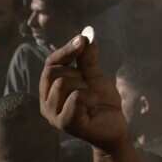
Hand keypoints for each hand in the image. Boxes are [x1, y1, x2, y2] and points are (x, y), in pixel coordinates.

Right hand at [39, 35, 126, 152]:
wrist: (114, 127)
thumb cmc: (101, 103)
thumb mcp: (94, 76)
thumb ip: (87, 58)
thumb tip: (86, 34)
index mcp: (50, 90)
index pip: (50, 63)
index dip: (65, 50)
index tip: (82, 40)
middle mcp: (46, 103)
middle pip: (53, 72)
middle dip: (76, 73)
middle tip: (89, 85)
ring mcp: (53, 115)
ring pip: (62, 84)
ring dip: (83, 87)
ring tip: (91, 99)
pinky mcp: (65, 124)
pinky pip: (74, 99)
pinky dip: (87, 98)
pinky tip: (92, 107)